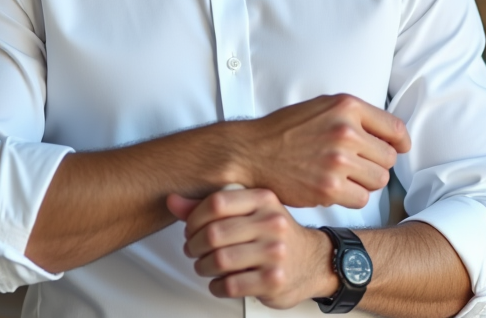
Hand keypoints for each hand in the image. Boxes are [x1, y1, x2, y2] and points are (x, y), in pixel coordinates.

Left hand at [166, 188, 337, 308]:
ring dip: (203, 267)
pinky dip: (217, 286)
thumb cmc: (274, 234)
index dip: (194, 218)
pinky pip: (230, 285)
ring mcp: (274, 253)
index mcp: (263, 200)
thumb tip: (173, 201)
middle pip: (214, 234)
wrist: (312, 261)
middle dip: (194, 246)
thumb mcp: (249, 211)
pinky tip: (221, 281)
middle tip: (194, 249)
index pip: (216, 202)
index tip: (191, 228)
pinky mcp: (274, 281)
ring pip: (219, 261)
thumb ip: (210, 206)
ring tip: (206, 265)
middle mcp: (271, 223)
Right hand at [233, 94, 410, 208]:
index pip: (395, 128)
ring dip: (365, 182)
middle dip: (376, 163)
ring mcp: (337, 161)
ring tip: (344, 176)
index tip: (400, 148)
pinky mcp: (329, 188)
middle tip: (356, 165)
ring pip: (379, 180)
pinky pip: (362, 198)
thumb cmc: (286, 130)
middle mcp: (345, 131)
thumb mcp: (322, 107)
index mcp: (346, 107)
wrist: (251, 152)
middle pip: (389, 158)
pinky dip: (352, 197)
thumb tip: (394, 136)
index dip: (401, 142)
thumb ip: (355, 116)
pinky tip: (334, 188)